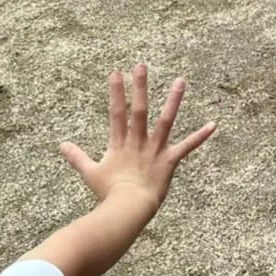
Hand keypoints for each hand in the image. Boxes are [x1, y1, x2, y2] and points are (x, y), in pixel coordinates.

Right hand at [30, 65, 215, 275]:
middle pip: (139, 111)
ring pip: (165, 121)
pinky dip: (200, 136)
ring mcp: (154, 150)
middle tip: (141, 65)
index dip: (116, 92)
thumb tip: (61, 145)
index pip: (116, 113)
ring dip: (173, 101)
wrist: (127, 210)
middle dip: (140, 87)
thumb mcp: (91, 173)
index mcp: (120, 144)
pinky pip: (187, 147)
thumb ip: (77, 158)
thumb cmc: (109, 194)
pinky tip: (214, 124)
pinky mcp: (169, 161)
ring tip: (181, 81)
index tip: (116, 72)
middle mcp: (138, 142)